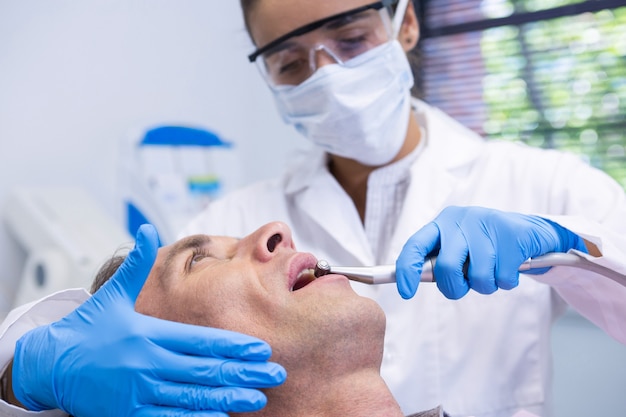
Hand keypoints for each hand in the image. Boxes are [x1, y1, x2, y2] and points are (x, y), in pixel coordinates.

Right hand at [12, 224, 285, 416]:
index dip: (233, 346)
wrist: (49, 364)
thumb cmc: (87, 328)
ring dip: (228, 398)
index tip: (261, 348)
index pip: (200, 341)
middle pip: (204, 371)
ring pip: (192, 398)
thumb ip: (136, 266)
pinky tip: (221, 416)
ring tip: (258, 397)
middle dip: (243, 372)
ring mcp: (138, 393)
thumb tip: (147, 229)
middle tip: (275, 372)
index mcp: (148, 334)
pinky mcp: (128, 413)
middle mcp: (147, 364)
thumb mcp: (111, 295)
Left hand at [396, 206, 587, 299]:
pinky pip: (503, 278)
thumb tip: (413, 279)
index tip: (406, 293)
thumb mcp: (459, 248)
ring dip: (487, 285)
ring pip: (478, 277)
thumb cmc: (486, 246)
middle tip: (467, 284)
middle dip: (456, 287)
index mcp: (442, 223)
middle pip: (447, 268)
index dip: (407, 270)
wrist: (531, 231)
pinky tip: (511, 266)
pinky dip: (507, 281)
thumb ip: (440, 261)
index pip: (415, 245)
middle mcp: (461, 220)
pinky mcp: (512, 234)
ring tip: (494, 270)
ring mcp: (487, 224)